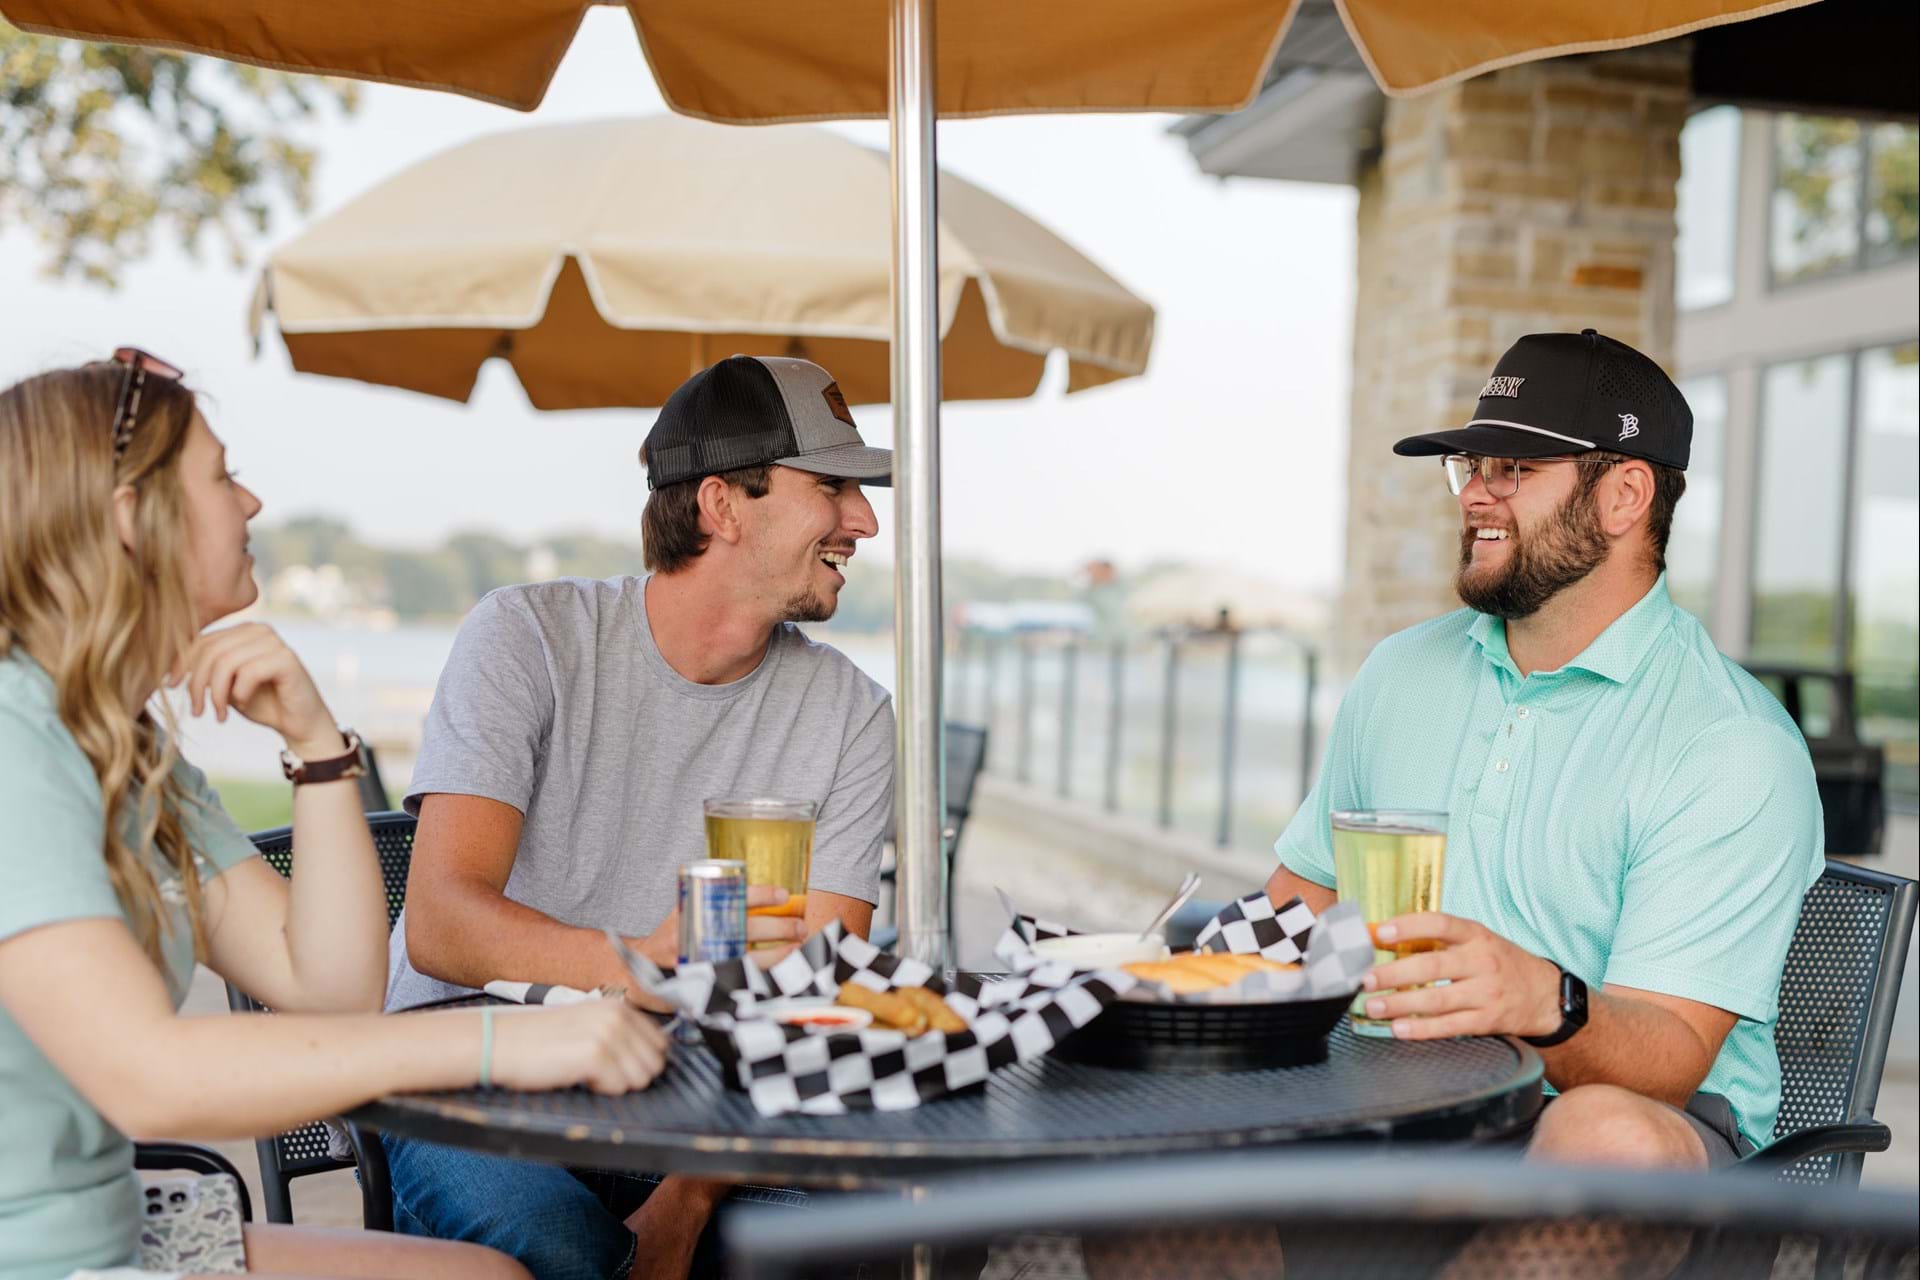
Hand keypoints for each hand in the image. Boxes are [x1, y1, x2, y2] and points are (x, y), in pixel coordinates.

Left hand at [169, 624, 339, 756]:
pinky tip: (243, 705)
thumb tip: (170, 668)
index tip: (171, 686)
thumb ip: (208, 670)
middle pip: (211, 650)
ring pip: (226, 662)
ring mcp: (275, 642)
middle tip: (198, 710)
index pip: (203, 640)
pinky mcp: (287, 659)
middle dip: (197, 683)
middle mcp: (260, 630)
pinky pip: (248, 672)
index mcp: (244, 631)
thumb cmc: (263, 704)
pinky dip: (239, 693)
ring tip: (218, 714)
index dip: (182, 663)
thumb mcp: (227, 685)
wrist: (300, 725)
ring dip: (217, 694)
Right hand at [487, 1000, 667, 1094]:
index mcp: (618, 1007)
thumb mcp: (586, 1025)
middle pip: (655, 1063)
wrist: (499, 1042)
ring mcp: (607, 1034)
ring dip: (617, 1084)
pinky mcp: (594, 1055)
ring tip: (589, 1074)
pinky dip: (602, 1090)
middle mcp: (617, 1016)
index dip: (641, 1062)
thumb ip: (620, 1035)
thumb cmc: (537, 1039)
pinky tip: (579, 1078)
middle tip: (600, 1072)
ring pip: (642, 1078)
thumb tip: (651, 1058)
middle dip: (631, 1076)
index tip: (619, 1066)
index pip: (660, 1043)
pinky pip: (620, 1087)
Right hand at [635, 885, 806, 967]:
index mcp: (692, 911)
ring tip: (797, 946)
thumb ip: (712, 900)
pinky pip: (741, 983)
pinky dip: (764, 977)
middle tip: (800, 924)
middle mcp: (696, 937)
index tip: (784, 893)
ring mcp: (702, 964)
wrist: (640, 972)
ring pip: (749, 959)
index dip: (760, 895)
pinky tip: (782, 973)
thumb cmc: (671, 937)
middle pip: (746, 930)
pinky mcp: (705, 988)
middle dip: (779, 927)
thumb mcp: (685, 910)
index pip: (731, 898)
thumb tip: (755, 890)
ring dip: (778, 953)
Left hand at [1359, 912, 1560, 1040]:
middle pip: (1433, 966)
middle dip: (1395, 973)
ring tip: (1373, 1006)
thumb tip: (1382, 936)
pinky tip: (1399, 1029)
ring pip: (1438, 1000)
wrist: (1545, 994)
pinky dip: (1422, 1029)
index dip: (1409, 926)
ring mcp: (1486, 993)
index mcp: (1476, 935)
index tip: (1379, 932)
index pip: (1440, 924)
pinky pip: (1450, 1026)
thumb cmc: (1499, 963)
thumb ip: (1436, 938)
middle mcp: (1482, 962)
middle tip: (1365, 978)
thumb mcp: (1476, 941)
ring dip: (1401, 1004)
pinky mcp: (1487, 1020)